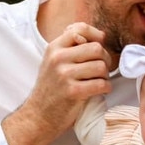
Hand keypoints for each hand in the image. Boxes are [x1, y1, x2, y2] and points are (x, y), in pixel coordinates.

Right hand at [2, 22, 112, 144]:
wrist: (39, 115)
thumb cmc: (51, 88)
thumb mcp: (54, 62)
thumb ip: (71, 47)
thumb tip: (100, 35)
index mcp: (54, 48)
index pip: (80, 29)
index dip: (95, 35)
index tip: (100, 43)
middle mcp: (58, 58)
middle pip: (97, 48)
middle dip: (105, 59)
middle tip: (101, 69)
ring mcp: (64, 75)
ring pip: (101, 66)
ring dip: (105, 76)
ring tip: (98, 81)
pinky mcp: (73, 91)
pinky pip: (101, 84)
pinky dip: (105, 88)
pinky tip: (99, 91)